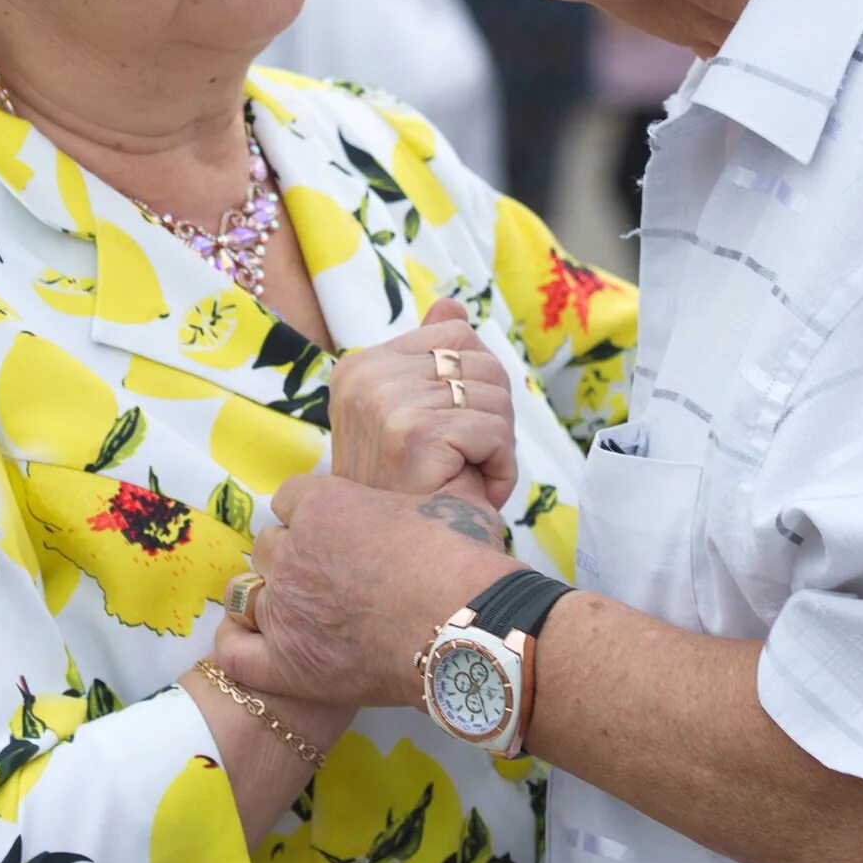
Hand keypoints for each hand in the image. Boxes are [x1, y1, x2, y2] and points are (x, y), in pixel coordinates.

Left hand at [215, 473, 520, 710]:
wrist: (469, 627)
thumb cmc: (465, 562)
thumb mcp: (446, 503)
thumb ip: (414, 497)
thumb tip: (429, 501)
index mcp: (324, 504)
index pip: (293, 498)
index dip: (315, 514)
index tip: (338, 529)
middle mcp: (293, 552)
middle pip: (270, 545)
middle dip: (296, 554)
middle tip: (334, 575)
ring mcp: (286, 608)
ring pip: (250, 591)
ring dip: (275, 596)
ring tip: (305, 610)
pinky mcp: (287, 662)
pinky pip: (236, 651)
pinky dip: (238, 643)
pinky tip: (257, 641)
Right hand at [328, 296, 516, 512]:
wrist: (391, 558)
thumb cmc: (406, 491)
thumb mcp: (410, 415)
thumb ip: (428, 357)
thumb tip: (450, 303)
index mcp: (360, 365)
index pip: (455, 333)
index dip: (477, 382)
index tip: (458, 428)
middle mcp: (365, 375)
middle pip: (481, 361)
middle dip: (494, 412)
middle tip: (473, 457)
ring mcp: (385, 403)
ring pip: (494, 394)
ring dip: (500, 443)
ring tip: (473, 476)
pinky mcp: (414, 433)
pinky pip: (494, 429)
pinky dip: (502, 465)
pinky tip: (477, 489)